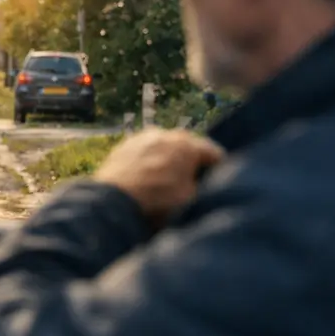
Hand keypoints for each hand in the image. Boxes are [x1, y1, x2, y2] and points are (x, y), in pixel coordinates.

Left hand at [95, 127, 223, 229]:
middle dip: (194, 165)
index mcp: (189, 145)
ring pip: (167, 148)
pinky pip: (147, 152)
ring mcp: (144, 137)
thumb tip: (209, 185)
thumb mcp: (191, 200)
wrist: (113, 200)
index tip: (219, 185)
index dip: (221, 171)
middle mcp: (168, 134)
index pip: (216, 154)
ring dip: (171, 161)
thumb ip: (206, 188)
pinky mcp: (126, 144)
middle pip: (190, 149)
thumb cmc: (157, 201)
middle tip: (193, 185)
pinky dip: (151, 162)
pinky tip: (148, 178)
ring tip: (167, 182)